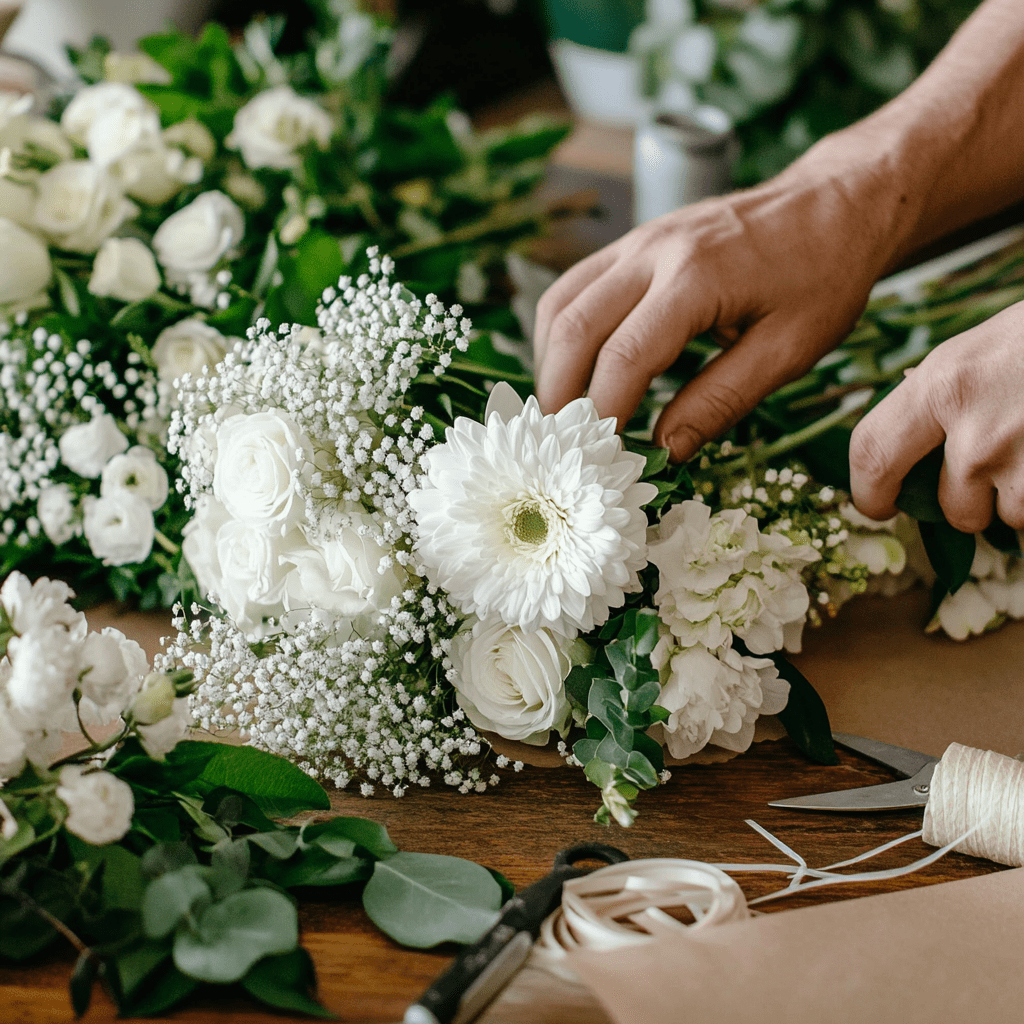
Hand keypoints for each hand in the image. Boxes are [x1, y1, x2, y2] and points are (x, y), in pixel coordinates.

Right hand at [534, 151, 905, 460]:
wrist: (837, 201)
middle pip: (574, 328)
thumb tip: (665, 450)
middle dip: (562, 395)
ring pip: (560, 303)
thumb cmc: (825, 275)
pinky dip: (563, 334)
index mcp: (697, 277)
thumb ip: (721, 401)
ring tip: (567, 414)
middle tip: (568, 446)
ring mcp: (637, 241)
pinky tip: (578, 369)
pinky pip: (574, 287)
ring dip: (552, 363)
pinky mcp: (634, 242)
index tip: (605, 458)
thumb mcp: (789, 350)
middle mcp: (653, 251)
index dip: (606, 414)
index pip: (624, 357)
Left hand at [850, 300, 1023, 530]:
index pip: (872, 455)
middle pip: (952, 510)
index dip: (868, 491)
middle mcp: (977, 434)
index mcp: (940, 387)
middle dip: (970, 507)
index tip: (879, 504)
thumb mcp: (977, 351)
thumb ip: (936, 399)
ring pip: (1011, 520)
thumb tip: (899, 444)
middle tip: (991, 479)